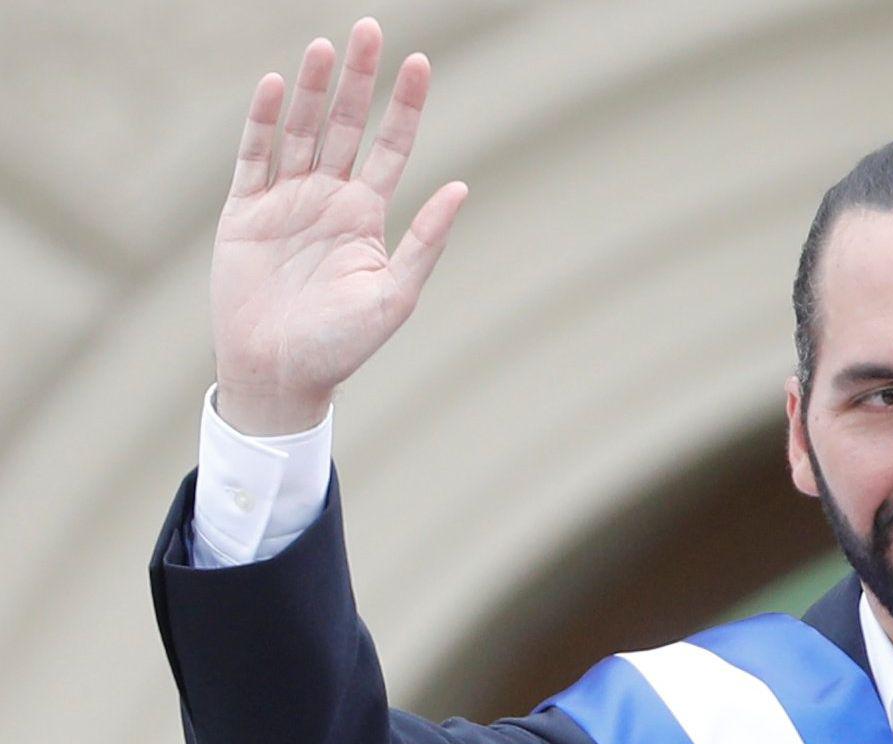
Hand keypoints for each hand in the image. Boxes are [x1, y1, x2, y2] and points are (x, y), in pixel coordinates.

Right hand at [212, 19, 465, 433]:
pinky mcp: (244, 212)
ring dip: (309, 89)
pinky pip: (255, 157)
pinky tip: (274, 86)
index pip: (391, 145)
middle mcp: (327, 198)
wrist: (280, 373)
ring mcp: (284, 201)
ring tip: (324, 47)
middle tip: (368, 28)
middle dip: (357, 79)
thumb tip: (461, 188)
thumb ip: (425, 241)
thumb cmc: (343, 344)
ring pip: (299, 131)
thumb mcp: (395, 294)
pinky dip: (263, 122)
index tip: (420, 62)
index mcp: (366, 215)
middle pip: (344, 124)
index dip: (405, 106)